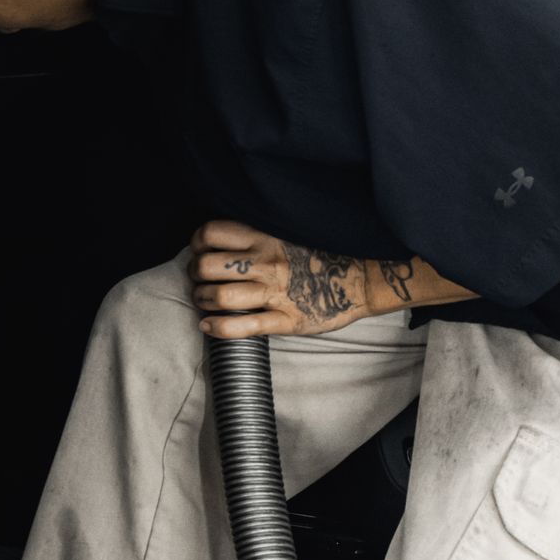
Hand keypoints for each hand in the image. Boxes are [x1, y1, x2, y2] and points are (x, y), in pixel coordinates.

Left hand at [187, 220, 379, 337]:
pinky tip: (208, 325)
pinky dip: (216, 328)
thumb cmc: (324, 254)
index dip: (197, 243)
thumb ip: (260, 233)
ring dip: (202, 301)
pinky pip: (242, 327)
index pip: (212, 233)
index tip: (199, 251)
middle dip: (195, 275)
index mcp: (266, 236)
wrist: (364, 278)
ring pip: (220, 297)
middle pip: (208, 266)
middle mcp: (267, 262)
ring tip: (203, 301)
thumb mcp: (290, 231)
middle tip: (198, 280)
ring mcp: (275, 293)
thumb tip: (224, 237)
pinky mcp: (286, 320)